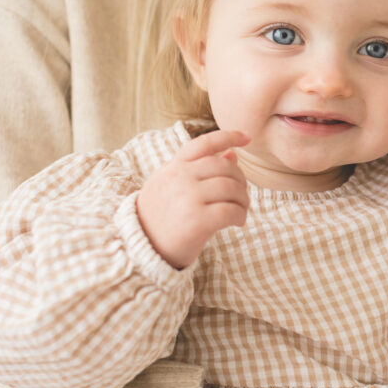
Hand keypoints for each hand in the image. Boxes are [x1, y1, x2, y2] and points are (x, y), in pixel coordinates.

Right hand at [137, 129, 249, 268]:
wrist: (141, 250)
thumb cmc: (162, 219)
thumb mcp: (173, 188)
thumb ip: (199, 170)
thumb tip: (232, 155)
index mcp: (173, 167)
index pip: (203, 144)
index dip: (228, 136)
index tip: (247, 138)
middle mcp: (179, 177)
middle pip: (225, 167)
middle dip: (241, 181)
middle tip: (240, 198)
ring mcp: (187, 197)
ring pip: (232, 187)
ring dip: (243, 200)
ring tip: (239, 211)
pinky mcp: (196, 220)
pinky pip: (231, 210)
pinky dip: (240, 216)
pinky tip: (237, 222)